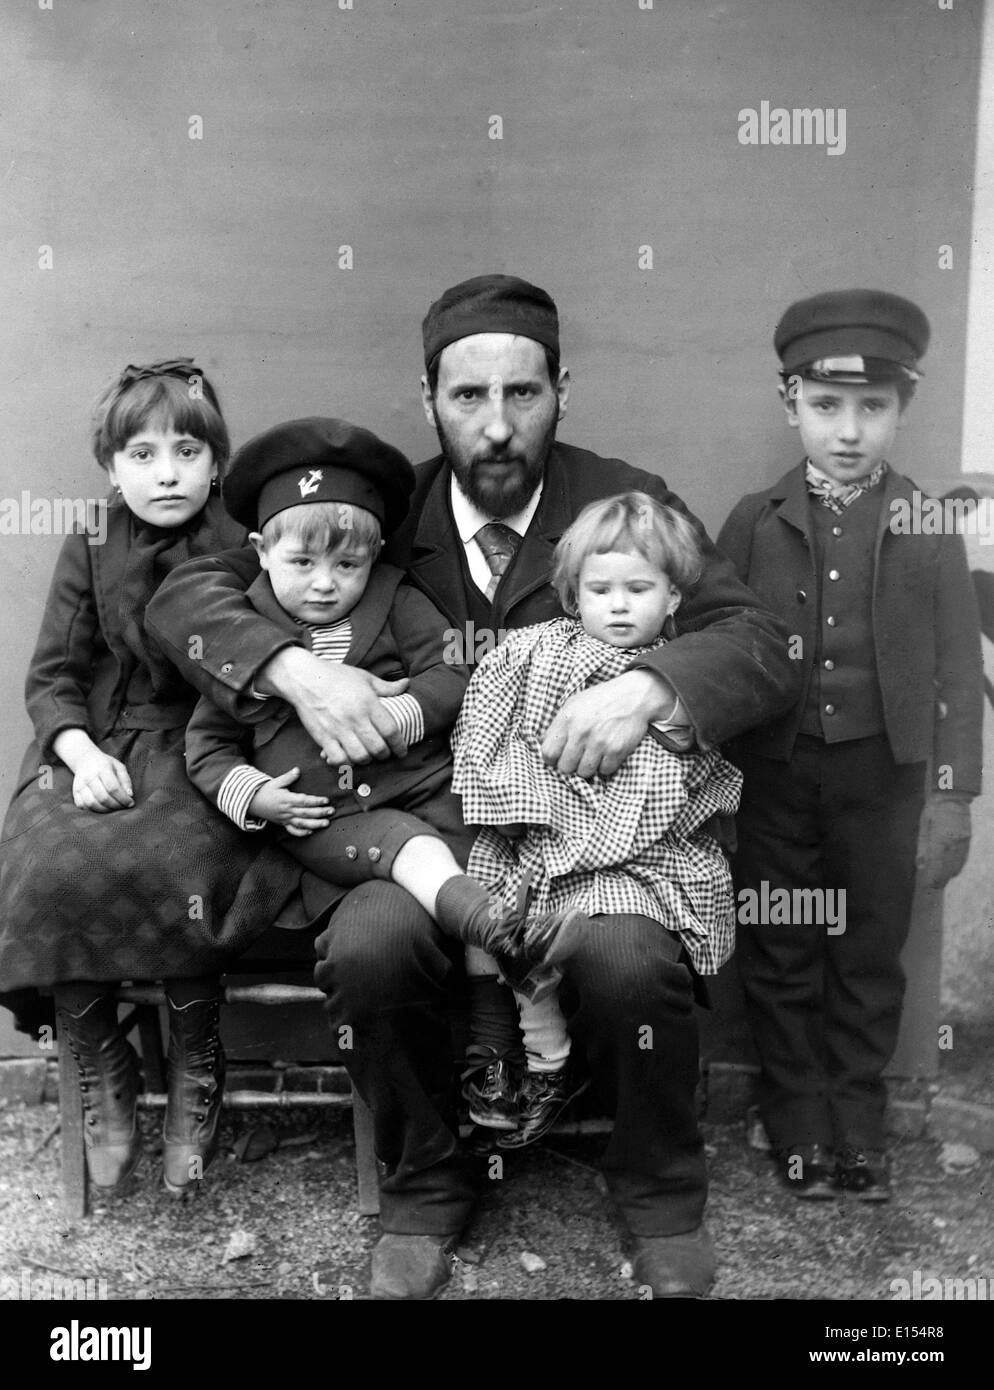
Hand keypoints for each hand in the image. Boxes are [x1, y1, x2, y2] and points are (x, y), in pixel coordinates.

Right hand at [72, 749, 133, 812]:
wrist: (85, 759)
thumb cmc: (106, 764)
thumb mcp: (119, 767)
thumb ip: (126, 780)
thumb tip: (129, 795)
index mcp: (102, 768)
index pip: (113, 788)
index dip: (123, 798)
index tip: (130, 803)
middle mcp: (89, 777)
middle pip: (103, 797)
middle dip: (116, 806)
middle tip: (123, 807)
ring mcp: (79, 785)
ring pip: (92, 804)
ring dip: (105, 810)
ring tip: (113, 808)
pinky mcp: (75, 792)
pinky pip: (82, 806)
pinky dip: (93, 810)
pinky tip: (101, 807)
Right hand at [248, 768, 332, 838]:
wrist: (252, 803)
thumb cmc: (266, 791)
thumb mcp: (276, 782)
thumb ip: (288, 777)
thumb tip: (297, 770)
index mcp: (286, 799)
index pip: (303, 801)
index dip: (315, 801)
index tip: (326, 800)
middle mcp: (287, 810)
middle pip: (305, 813)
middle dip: (320, 812)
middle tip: (331, 811)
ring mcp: (285, 819)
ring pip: (302, 823)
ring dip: (315, 824)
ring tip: (326, 823)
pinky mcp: (283, 824)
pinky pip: (293, 830)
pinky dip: (301, 832)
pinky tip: (311, 832)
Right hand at [259, 649, 409, 765]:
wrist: (303, 678)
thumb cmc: (336, 676)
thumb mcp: (364, 677)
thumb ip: (386, 686)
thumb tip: (406, 684)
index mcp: (368, 703)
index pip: (391, 730)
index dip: (399, 745)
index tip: (402, 751)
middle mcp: (355, 718)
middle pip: (378, 748)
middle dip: (385, 755)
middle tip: (384, 753)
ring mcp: (338, 729)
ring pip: (360, 756)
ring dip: (367, 760)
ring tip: (367, 755)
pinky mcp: (323, 737)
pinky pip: (338, 759)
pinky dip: (346, 763)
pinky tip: (348, 758)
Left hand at [541, 669, 673, 778]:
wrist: (633, 696)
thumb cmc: (601, 699)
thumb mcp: (573, 704)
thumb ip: (557, 724)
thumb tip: (542, 742)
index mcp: (567, 720)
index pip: (548, 753)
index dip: (552, 758)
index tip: (559, 756)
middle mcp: (581, 732)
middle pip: (565, 767)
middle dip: (570, 764)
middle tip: (578, 757)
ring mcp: (599, 743)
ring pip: (584, 772)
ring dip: (588, 767)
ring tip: (593, 755)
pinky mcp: (616, 751)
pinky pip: (604, 771)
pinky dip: (605, 766)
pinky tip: (607, 753)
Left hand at [916, 795, 971, 888]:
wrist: (953, 796)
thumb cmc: (933, 811)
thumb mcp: (923, 827)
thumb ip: (922, 848)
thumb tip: (921, 866)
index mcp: (940, 839)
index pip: (937, 864)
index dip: (934, 877)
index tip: (930, 885)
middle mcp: (953, 842)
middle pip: (948, 867)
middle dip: (942, 878)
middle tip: (935, 886)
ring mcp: (963, 841)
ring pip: (958, 863)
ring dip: (950, 873)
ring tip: (943, 880)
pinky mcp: (968, 838)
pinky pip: (964, 856)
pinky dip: (958, 865)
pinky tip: (954, 870)